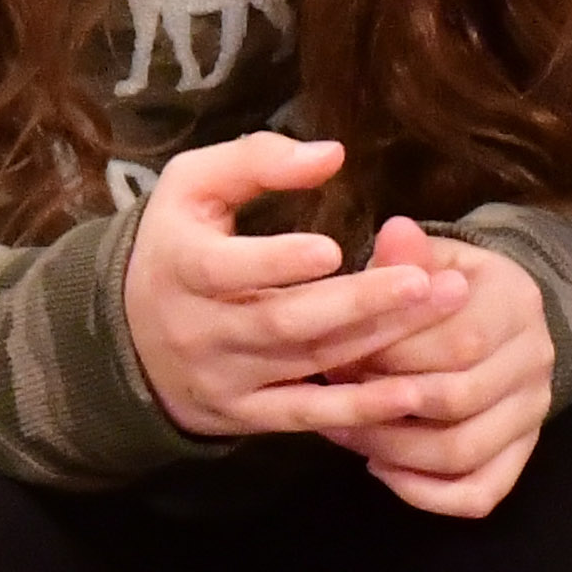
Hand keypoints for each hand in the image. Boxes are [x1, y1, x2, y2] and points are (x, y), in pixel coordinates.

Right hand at [114, 125, 428, 438]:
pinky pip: (306, 415)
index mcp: (181, 266)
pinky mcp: (246, 414)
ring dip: (379, 340)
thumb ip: (255, 161)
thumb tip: (333, 155)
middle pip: (284, 320)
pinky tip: (411, 393)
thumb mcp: (192, 186)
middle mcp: (198, 329)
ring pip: (307, 363)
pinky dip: (358, 410)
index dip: (276, 263)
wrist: (130, 336)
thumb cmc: (179, 242)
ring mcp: (224, 378)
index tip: (334, 249)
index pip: (224, 269)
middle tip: (426, 280)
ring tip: (441, 308)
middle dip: (359, 301)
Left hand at [314, 216, 553, 520]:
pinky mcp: (521, 455)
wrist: (499, 317)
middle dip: (381, 403)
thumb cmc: (447, 285)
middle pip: (456, 400)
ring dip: (392, 449)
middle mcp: (535, 362)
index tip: (336, 354)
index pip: (455, 341)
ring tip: (343, 430)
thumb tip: (395, 232)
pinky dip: (424, 493)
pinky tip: (381, 468)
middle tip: (329, 396)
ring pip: (462, 453)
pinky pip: (479, 494)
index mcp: (516, 303)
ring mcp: (532, 414)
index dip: (388, 355)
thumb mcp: (432, 258)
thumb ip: (409, 256)